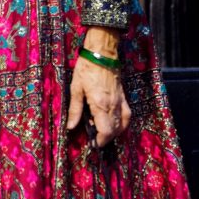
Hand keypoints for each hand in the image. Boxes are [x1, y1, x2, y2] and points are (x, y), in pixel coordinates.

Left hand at [66, 30, 130, 146]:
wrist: (102, 53)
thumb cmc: (86, 69)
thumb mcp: (76, 89)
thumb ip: (75, 110)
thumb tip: (71, 127)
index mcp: (100, 104)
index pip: (105, 131)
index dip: (100, 141)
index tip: (93, 144)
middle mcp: (113, 105)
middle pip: (114, 131)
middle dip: (105, 139)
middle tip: (94, 138)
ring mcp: (120, 101)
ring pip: (122, 125)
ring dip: (113, 133)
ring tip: (102, 131)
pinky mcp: (123, 97)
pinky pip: (127, 115)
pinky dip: (122, 124)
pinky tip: (114, 123)